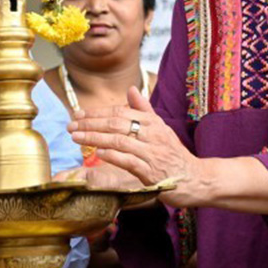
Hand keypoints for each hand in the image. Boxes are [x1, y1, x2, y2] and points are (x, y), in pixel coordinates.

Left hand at [68, 88, 198, 194]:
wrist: (197, 178)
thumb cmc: (174, 154)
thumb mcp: (161, 128)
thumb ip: (144, 109)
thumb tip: (131, 89)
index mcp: (153, 122)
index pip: (120, 112)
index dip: (97, 113)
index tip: (78, 114)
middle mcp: (153, 135)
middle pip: (117, 124)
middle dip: (91, 124)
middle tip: (71, 126)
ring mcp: (152, 154)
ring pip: (120, 141)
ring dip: (96, 138)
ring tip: (77, 138)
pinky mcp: (152, 173)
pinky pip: (130, 162)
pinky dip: (113, 156)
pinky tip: (99, 154)